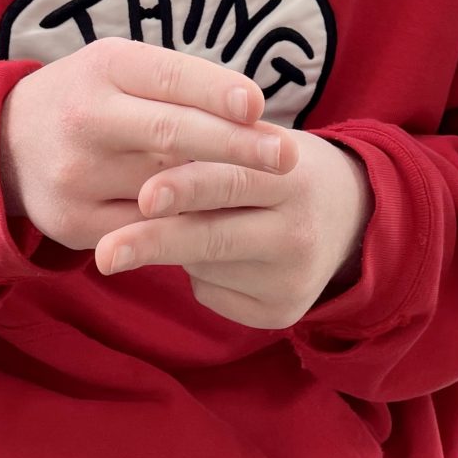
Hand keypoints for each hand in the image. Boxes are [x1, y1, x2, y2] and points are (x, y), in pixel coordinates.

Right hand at [0, 39, 300, 252]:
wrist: (5, 143)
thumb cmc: (90, 96)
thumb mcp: (122, 68)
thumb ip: (180, 84)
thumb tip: (252, 113)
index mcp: (102, 67)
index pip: (168, 76)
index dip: (217, 91)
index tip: (260, 106)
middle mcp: (85, 119)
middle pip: (171, 135)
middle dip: (235, 146)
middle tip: (287, 155)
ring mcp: (76, 175)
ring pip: (164, 186)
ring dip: (215, 188)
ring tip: (259, 186)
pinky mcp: (74, 222)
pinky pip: (144, 227)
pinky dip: (183, 222)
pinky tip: (214, 217)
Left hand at [95, 120, 375, 329]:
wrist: (350, 213)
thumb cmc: (278, 167)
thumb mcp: (257, 144)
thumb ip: (211, 153)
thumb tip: (138, 178)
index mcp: (293, 175)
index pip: (233, 180)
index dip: (187, 188)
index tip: (143, 196)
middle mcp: (297, 231)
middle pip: (217, 237)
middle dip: (156, 242)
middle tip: (106, 252)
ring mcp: (293, 278)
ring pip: (207, 269)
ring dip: (175, 250)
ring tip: (176, 226)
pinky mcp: (283, 313)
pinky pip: (214, 295)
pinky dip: (198, 275)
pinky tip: (218, 257)